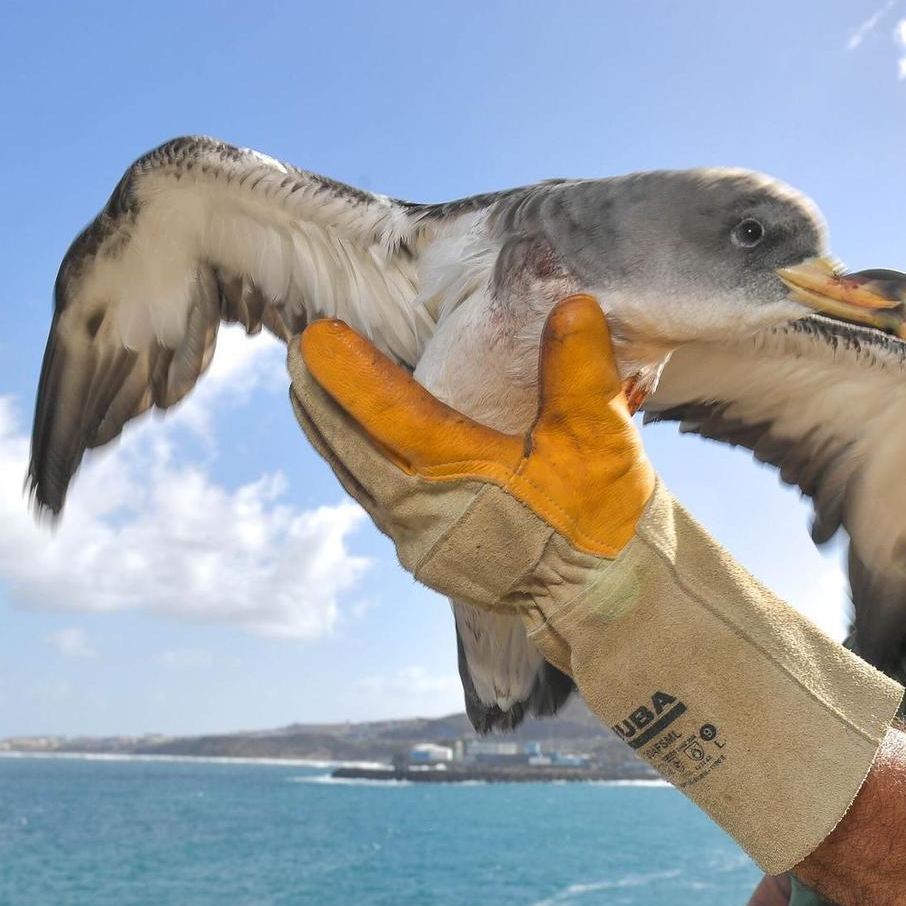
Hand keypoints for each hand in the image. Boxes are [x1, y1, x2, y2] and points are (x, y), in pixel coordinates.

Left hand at [289, 296, 652, 627]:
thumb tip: (572, 305)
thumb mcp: (600, 439)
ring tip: (305, 392)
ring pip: (356, 476)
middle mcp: (425, 513)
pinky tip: (352, 448)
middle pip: (353, 447)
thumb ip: (579, 372)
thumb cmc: (604, 520)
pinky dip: (355, 463)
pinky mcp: (428, 556)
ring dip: (328, 432)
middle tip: (295, 350)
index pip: (390, 414)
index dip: (350, 371)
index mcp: (461, 477)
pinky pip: (374, 499)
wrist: (611, 600)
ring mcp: (420, 540)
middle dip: (319, 397)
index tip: (316, 334)